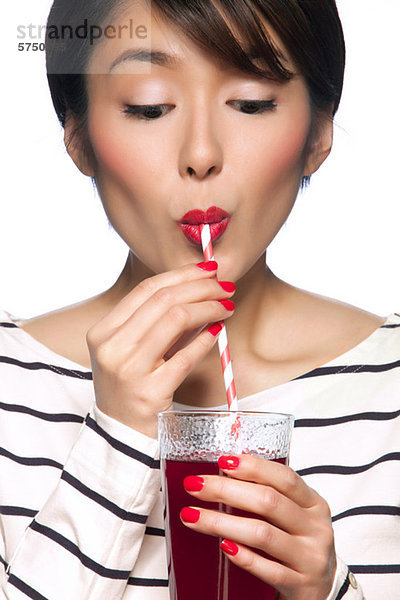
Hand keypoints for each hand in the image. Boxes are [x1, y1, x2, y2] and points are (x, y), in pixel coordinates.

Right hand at [85, 261, 234, 437]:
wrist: (120, 437)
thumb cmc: (129, 387)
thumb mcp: (129, 350)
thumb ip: (153, 322)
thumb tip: (196, 289)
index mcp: (103, 331)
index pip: (146, 289)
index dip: (182, 274)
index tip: (208, 268)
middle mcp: (112, 347)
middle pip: (164, 300)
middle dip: (202, 287)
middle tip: (225, 286)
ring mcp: (129, 370)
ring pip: (176, 319)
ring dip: (209, 308)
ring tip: (226, 307)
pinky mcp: (150, 392)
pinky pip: (186, 357)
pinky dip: (206, 339)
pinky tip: (218, 332)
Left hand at [181, 454, 336, 599]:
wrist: (322, 590)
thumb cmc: (298, 543)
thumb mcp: (294, 514)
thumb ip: (268, 494)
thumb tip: (222, 473)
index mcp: (313, 503)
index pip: (284, 478)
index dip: (253, 467)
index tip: (222, 461)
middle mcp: (315, 528)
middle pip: (268, 502)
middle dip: (226, 490)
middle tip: (195, 485)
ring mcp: (310, 558)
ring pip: (262, 534)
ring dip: (221, 523)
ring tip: (192, 516)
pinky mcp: (300, 586)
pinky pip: (268, 570)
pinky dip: (243, 556)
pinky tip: (223, 546)